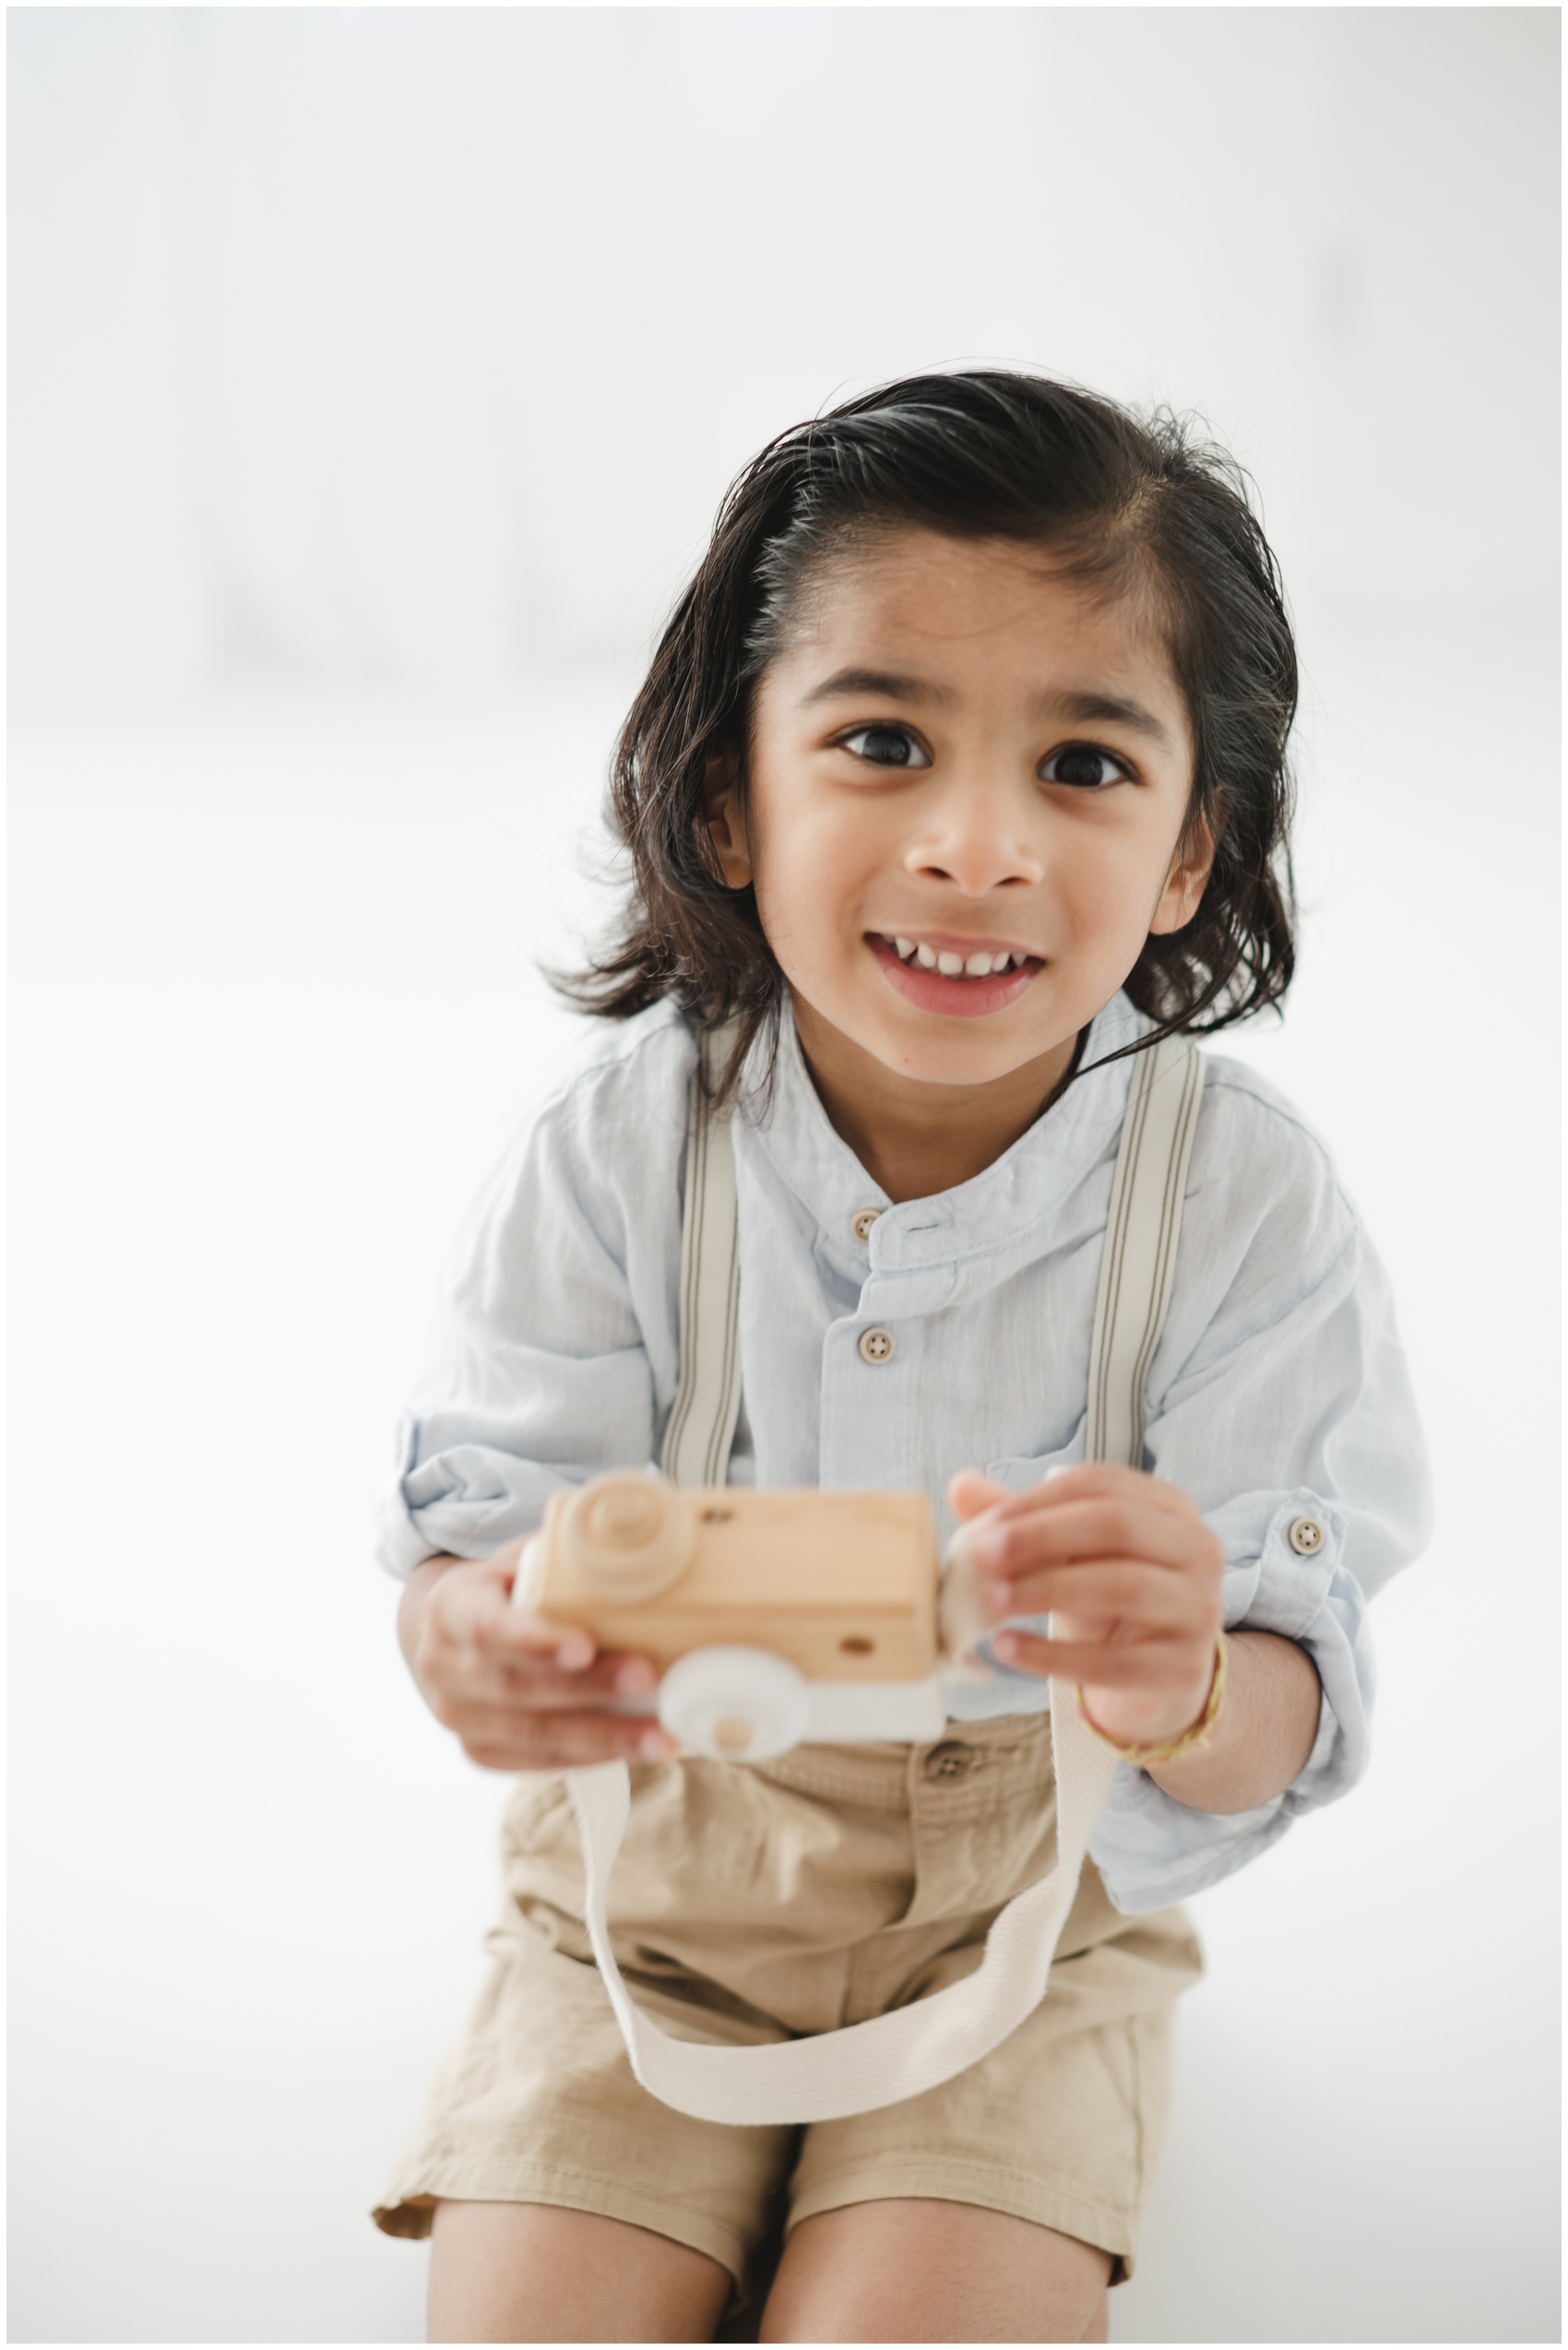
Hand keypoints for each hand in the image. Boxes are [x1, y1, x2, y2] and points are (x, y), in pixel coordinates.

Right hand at [400, 1542, 677, 1770]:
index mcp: (449, 1607)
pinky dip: (592, 1755)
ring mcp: (458, 1716)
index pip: (487, 1627)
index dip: (535, 1641)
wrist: (463, 1632)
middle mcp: (442, 1667)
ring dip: (602, 1737)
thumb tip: (637, 1551)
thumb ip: (564, 1559)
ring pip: (531, 1734)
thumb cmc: (511, 1589)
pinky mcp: (481, 1751)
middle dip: (585, 1687)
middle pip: (514, 1686)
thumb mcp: (526, 1559)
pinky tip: (635, 1748)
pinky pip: (539, 1760)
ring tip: (660, 1735)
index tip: (586, 1646)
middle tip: (645, 1676)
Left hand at [948, 1464, 1224, 1748]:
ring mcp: (1198, 1611)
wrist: (1152, 1679)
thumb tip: (961, 1485)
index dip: (1036, 1502)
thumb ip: (1021, 1520)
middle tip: (980, 1555)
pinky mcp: (1181, 1669)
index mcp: (1170, 1508)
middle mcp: (1197, 1551)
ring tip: (991, 1601)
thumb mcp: (1066, 1555)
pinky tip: (1007, 1648)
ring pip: (1122, 1587)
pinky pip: (1113, 1662)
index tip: (983, 1525)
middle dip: (1040, 1537)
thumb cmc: (1106, 1600)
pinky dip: (1052, 1656)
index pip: (1101, 1485)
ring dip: (1046, 1590)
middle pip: (1117, 1526)